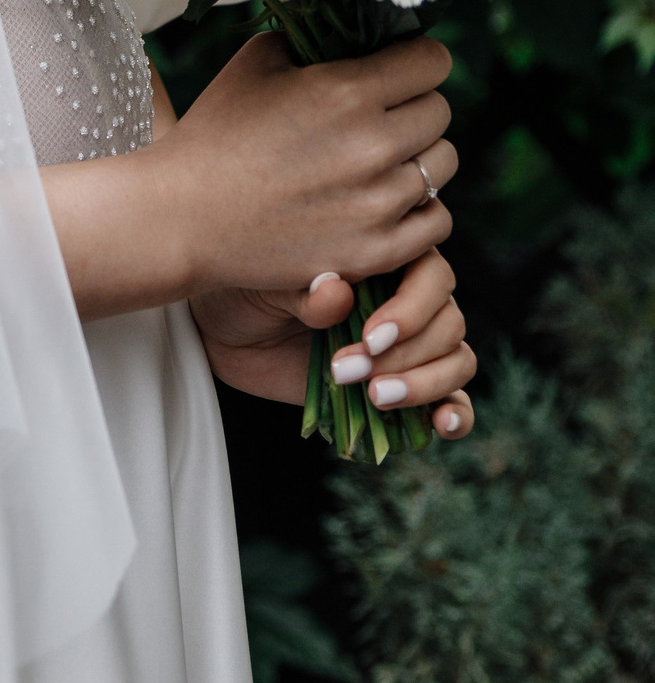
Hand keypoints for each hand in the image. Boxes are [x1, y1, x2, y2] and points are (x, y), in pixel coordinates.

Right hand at [161, 31, 456, 303]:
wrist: (183, 216)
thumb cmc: (215, 132)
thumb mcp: (255, 62)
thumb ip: (312, 40)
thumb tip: (351, 31)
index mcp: (347, 89)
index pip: (433, 61)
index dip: (416, 61)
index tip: (398, 70)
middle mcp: (373, 143)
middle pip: (439, 111)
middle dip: (414, 107)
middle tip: (381, 118)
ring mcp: (378, 202)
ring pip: (442, 164)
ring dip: (418, 157)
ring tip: (380, 161)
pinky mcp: (376, 250)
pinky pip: (437, 221)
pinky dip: (419, 210)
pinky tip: (387, 202)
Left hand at [193, 249, 476, 439]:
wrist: (225, 326)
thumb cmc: (250, 286)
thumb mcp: (267, 282)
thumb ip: (304, 290)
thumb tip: (337, 292)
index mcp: (387, 256)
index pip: (432, 276)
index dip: (411, 311)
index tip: (370, 338)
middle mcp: (408, 297)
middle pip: (448, 322)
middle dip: (405, 354)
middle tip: (347, 370)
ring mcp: (411, 344)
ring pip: (455, 359)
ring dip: (424, 384)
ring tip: (375, 396)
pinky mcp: (404, 385)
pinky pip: (453, 400)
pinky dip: (456, 414)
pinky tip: (441, 426)